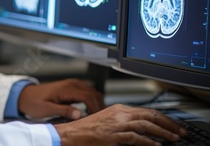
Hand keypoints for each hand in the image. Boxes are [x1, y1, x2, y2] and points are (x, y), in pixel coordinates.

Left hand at [18, 78, 104, 119]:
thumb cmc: (34, 102)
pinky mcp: (70, 87)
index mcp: (66, 89)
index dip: (95, 108)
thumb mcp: (47, 109)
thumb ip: (63, 110)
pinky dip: (91, 100)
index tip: (96, 118)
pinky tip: (90, 110)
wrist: (25, 95)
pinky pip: (86, 92)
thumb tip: (79, 114)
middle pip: (93, 93)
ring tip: (96, 115)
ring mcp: (71, 84)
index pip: (88, 97)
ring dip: (96, 102)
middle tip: (100, 118)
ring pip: (92, 91)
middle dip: (99, 105)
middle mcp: (71, 84)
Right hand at [54, 104, 186, 145]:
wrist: (71, 134)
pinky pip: (135, 137)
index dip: (163, 118)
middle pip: (150, 115)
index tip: (173, 126)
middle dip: (168, 124)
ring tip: (172, 139)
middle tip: (179, 132)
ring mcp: (116, 124)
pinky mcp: (113, 135)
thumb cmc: (87, 130)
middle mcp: (119, 114)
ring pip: (146, 125)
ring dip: (163, 133)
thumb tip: (143, 131)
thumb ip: (124, 123)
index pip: (147, 111)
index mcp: (119, 109)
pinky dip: (148, 142)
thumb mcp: (108, 122)